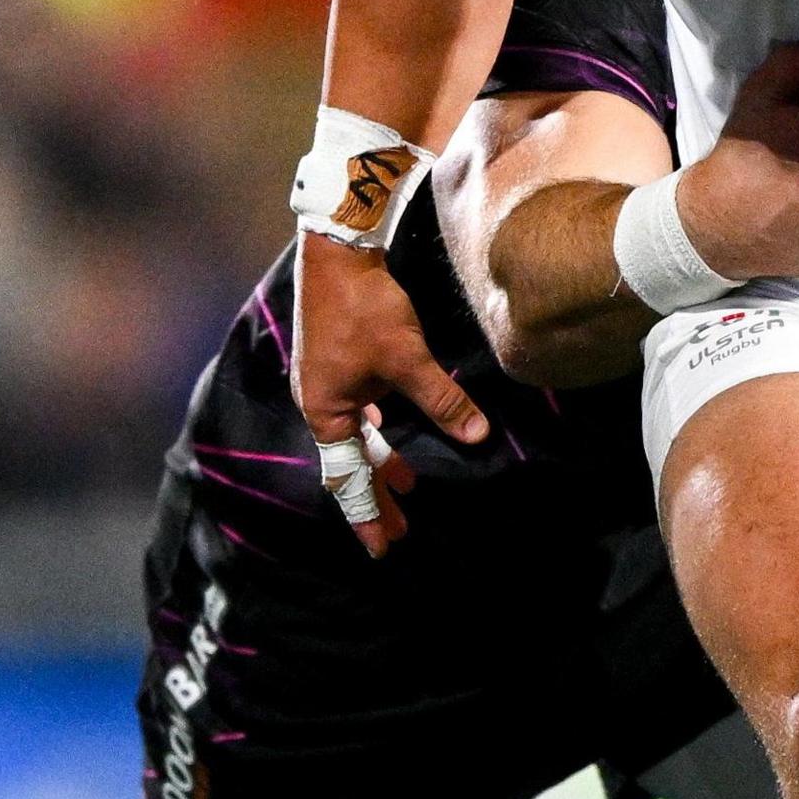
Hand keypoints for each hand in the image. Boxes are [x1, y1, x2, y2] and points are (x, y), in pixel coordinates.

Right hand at [290, 233, 488, 555]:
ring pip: (359, 435)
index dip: (368, 513)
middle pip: (351, 461)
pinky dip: (383, 427)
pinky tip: (398, 431)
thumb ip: (442, 401)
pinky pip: (363, 410)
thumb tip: (477, 436)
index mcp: (325, 412)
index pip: (348, 478)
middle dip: (378, 495)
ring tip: (410, 485)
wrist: (338, 251)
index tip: (382, 548)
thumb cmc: (365, 307)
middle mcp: (321, 402)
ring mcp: (330, 382)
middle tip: (403, 531)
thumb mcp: (408, 359)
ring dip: (384, 460)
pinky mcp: (343, 360)